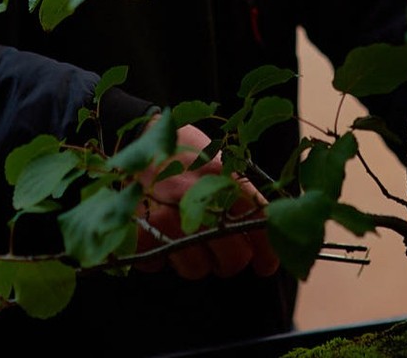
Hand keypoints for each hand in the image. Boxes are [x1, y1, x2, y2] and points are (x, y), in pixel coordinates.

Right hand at [135, 122, 279, 280]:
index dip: (267, 251)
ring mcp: (166, 217)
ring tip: (187, 235)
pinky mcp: (140, 231)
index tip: (266, 265)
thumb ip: (239, 193)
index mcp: (221, 178)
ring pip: (197, 269)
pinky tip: (159, 232)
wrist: (139, 136)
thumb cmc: (184, 151)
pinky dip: (161, 255)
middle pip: (234, 259)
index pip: (257, 223)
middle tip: (222, 249)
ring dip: (196, 259)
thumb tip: (267, 227)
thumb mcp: (217, 160)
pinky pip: (160, 265)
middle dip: (231, 259)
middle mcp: (197, 199)